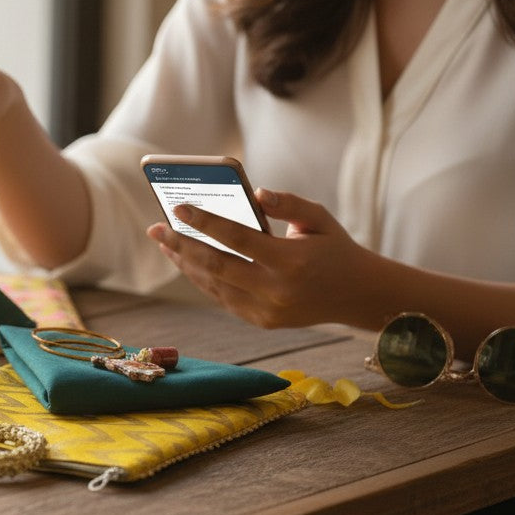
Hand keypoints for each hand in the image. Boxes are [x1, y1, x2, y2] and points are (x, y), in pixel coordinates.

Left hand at [145, 188, 376, 328]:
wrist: (359, 296)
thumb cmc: (335, 248)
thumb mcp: (320, 218)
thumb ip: (289, 203)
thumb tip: (256, 193)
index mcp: (291, 261)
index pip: (237, 239)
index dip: (205, 223)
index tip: (178, 207)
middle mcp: (277, 290)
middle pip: (216, 266)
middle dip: (180, 246)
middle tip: (155, 228)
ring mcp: (267, 311)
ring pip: (213, 286)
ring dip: (184, 264)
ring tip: (164, 243)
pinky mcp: (262, 322)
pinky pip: (222, 299)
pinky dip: (201, 280)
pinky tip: (186, 261)